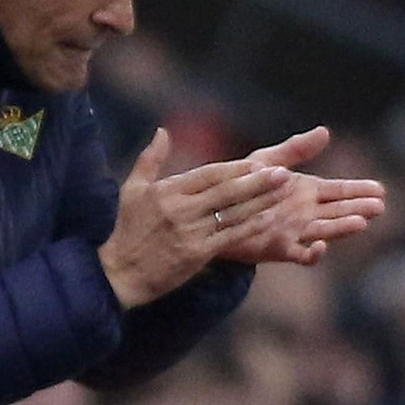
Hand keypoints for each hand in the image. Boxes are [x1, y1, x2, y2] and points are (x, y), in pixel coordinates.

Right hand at [99, 128, 295, 308]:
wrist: (120, 274)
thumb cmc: (127, 230)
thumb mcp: (131, 190)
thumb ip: (150, 159)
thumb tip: (162, 131)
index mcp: (168, 191)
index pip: (209, 174)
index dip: (236, 168)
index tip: (259, 162)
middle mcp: (181, 210)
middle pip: (227, 192)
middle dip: (258, 182)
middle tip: (283, 173)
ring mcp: (190, 233)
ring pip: (233, 214)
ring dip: (262, 202)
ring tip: (284, 192)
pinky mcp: (196, 255)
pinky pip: (229, 238)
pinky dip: (250, 228)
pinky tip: (269, 219)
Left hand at [228, 128, 386, 268]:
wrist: (214, 212)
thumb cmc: (242, 185)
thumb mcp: (268, 160)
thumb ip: (296, 149)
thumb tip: (326, 132)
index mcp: (305, 192)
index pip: (338, 190)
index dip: (359, 190)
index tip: (380, 190)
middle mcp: (304, 213)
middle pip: (338, 211)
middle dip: (359, 208)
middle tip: (380, 206)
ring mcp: (293, 232)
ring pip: (325, 230)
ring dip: (343, 228)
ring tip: (362, 222)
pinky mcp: (278, 249)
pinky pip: (300, 255)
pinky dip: (313, 254)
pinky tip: (322, 246)